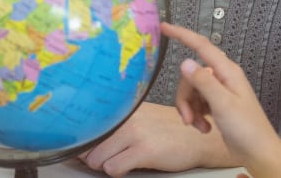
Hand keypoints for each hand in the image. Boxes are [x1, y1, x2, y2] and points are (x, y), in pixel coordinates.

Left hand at [79, 100, 232, 176]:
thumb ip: (115, 125)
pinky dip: (117, 172)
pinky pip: (113, 168)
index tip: (83, 147)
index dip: (84, 142)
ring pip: (96, 159)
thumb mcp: (139, 119)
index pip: (86, 126)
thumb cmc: (167, 129)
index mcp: (121, 109)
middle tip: (109, 157)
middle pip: (88, 146)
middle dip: (94, 157)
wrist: (197, 136)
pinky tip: (129, 166)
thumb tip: (86, 140)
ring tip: (121, 161)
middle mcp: (125, 118)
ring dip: (105, 165)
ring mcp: (134, 133)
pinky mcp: (144, 150)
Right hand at [161, 23, 280, 176]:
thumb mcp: (222, 104)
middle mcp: (222, 77)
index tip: (163, 27)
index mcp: (227, 71)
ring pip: (191, 91)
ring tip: (198, 126)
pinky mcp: (216, 105)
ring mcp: (219, 92)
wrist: (258, 154)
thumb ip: (203, 82)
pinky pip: (196, 103)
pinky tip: (204, 128)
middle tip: (187, 117)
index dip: (182, 34)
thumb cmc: (246, 128)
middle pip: (190, 76)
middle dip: (184, 96)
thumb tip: (184, 61)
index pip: (201, 46)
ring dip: (190, 109)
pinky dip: (196, 115)